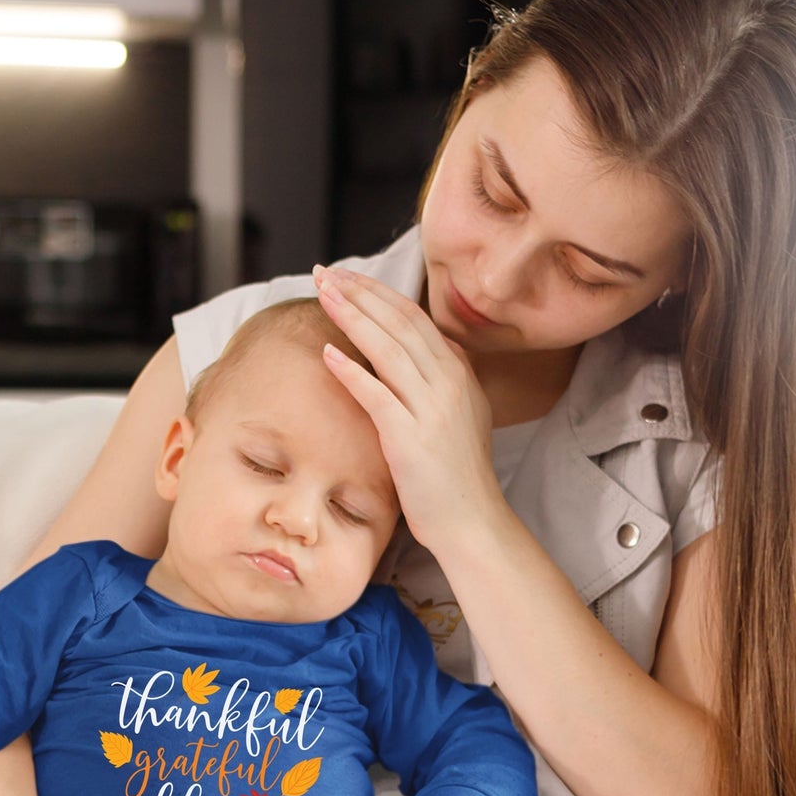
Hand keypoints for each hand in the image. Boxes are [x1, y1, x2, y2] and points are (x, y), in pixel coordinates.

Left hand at [312, 264, 498, 548]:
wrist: (472, 521)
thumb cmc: (454, 476)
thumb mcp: (454, 417)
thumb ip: (434, 384)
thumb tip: (404, 359)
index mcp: (458, 372)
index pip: (414, 318)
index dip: (377, 293)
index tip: (345, 277)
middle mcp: (449, 382)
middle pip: (399, 323)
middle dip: (360, 293)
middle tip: (325, 273)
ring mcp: (433, 408)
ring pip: (389, 348)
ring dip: (353, 317)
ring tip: (323, 295)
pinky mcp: (412, 438)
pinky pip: (378, 395)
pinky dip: (352, 371)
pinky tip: (327, 353)